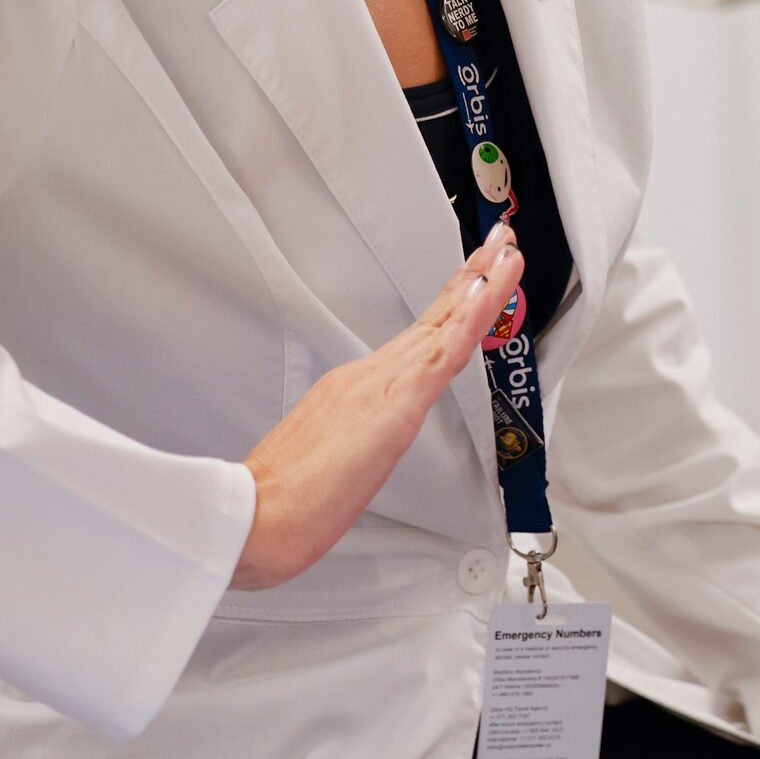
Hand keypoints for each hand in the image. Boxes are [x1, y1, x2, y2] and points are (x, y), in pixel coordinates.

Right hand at [233, 226, 518, 590]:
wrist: (252, 517)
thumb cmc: (284, 499)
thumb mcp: (330, 459)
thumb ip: (350, 442)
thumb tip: (362, 443)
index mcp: (357, 386)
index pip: (421, 337)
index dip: (454, 303)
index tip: (479, 274)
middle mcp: (370, 375)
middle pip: (436, 318)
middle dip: (474, 277)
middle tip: (502, 241)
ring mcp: (381, 384)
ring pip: (446, 326)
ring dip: (481, 286)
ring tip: (506, 252)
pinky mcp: (393, 405)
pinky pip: (442, 356)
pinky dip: (467, 320)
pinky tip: (486, 295)